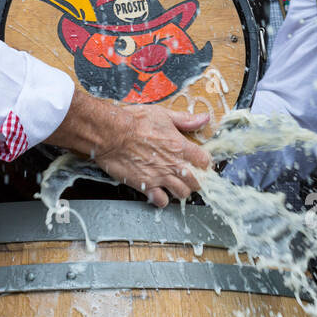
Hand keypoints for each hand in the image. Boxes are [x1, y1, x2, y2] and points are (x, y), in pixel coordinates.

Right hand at [91, 106, 211, 208]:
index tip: (200, 162)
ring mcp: (160, 177)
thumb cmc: (133, 122)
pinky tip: (159, 193)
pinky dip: (162, 199)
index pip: (204, 161)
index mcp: (179, 146)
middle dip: (196, 180)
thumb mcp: (163, 114)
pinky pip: (161, 201)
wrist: (111, 134)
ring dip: (181, 190)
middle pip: (197, 181)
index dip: (203, 162)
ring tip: (176, 185)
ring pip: (182, 193)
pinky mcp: (146, 186)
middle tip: (190, 176)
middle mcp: (173, 164)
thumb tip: (203, 118)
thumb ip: (185, 120)